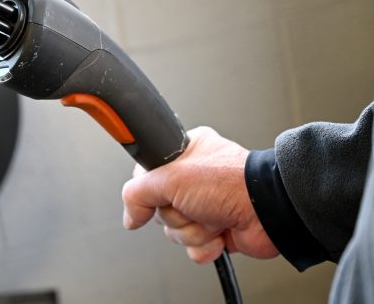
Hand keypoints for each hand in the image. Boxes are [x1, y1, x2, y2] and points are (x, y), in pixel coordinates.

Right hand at [121, 126, 278, 263]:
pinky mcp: (215, 229)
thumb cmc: (231, 183)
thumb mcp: (170, 177)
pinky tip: (219, 233)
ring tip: (211, 217)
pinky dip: (204, 245)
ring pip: (174, 230)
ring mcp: (205, 205)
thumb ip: (137, 192)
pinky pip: (192, 246)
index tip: (158, 192)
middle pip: (159, 207)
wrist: (269, 212)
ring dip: (192, 230)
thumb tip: (129, 215)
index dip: (148, 188)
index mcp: (185, 152)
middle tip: (193, 203)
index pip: (146, 174)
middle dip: (176, 213)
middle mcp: (194, 178)